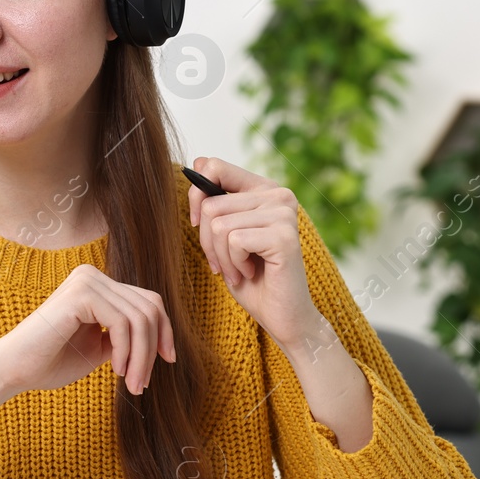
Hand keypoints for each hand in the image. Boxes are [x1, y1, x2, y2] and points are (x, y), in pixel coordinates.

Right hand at [0, 264, 174, 396]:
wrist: (13, 370)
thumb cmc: (50, 362)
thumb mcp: (98, 347)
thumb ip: (124, 337)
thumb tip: (160, 339)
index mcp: (96, 284)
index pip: (147, 301)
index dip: (164, 331)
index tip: (167, 361)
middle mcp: (92, 275)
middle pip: (149, 308)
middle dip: (153, 348)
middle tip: (142, 383)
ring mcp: (86, 281)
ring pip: (139, 318)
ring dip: (141, 357)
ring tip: (132, 384)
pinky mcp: (81, 294)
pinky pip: (122, 324)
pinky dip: (125, 352)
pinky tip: (115, 370)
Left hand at [186, 156, 320, 350]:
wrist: (282, 316)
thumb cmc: (252, 278)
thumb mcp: (225, 236)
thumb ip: (215, 201)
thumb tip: (196, 162)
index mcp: (263, 189)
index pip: (215, 166)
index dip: (196, 196)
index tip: (197, 224)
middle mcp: (278, 194)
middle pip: (211, 204)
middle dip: (208, 242)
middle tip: (226, 264)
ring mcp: (283, 213)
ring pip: (219, 225)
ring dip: (221, 257)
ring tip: (240, 270)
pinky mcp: (284, 235)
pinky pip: (234, 242)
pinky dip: (233, 265)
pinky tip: (251, 273)